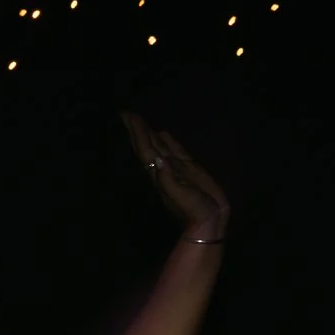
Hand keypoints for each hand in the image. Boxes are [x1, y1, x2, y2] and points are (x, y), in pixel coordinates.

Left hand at [124, 112, 230, 238]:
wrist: (208, 222)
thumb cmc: (193, 211)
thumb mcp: (180, 197)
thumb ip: (169, 180)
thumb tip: (159, 160)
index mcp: (159, 174)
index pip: (145, 149)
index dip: (137, 133)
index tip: (127, 116)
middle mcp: (164, 168)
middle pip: (147, 144)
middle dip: (137, 129)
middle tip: (126, 113)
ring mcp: (176, 168)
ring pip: (159, 145)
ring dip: (148, 133)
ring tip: (139, 120)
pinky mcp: (189, 169)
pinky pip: (175, 150)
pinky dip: (167, 141)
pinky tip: (162, 133)